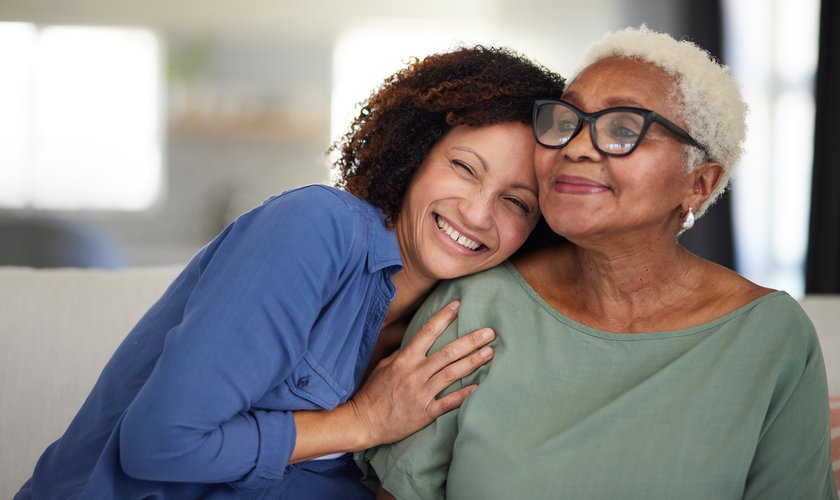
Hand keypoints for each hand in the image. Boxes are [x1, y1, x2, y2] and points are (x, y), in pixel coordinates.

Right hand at [349, 300, 494, 446]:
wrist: (364, 422)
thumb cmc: (373, 392)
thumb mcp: (384, 366)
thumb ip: (403, 354)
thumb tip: (418, 342)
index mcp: (405, 359)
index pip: (427, 332)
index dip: (443, 317)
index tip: (458, 305)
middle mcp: (415, 373)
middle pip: (448, 353)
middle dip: (470, 341)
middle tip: (490, 332)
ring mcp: (421, 393)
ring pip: (452, 374)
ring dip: (473, 362)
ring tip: (489, 353)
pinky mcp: (425, 412)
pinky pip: (449, 402)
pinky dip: (464, 394)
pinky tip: (478, 387)